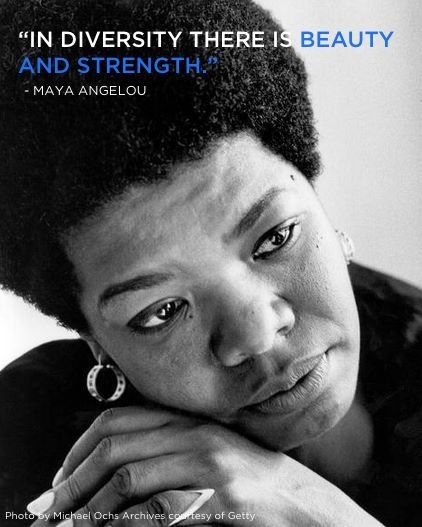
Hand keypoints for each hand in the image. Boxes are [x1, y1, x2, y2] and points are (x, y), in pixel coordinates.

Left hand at [28, 406, 384, 526]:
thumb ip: (166, 452)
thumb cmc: (253, 483)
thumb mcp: (208, 455)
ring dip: (91, 508)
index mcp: (188, 421)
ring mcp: (210, 465)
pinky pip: (160, 513)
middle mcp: (195, 435)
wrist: (307, 505)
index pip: (116, 422)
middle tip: (50, 512)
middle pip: (115, 449)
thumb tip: (112, 476)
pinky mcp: (224, 497)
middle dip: (74, 481)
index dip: (78, 450)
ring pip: (130, 481)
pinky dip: (128, 525)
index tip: (58, 480)